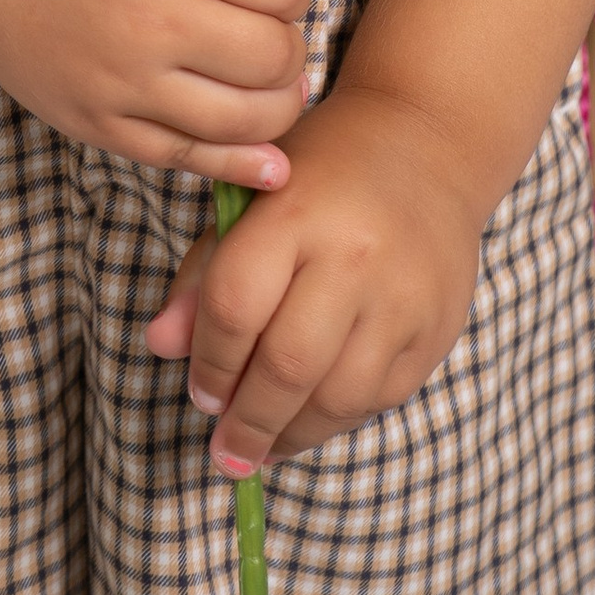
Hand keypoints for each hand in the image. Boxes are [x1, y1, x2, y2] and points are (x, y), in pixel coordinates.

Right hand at [0, 0, 311, 188]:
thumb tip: (278, 3)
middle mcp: (155, 22)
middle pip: (275, 58)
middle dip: (287, 46)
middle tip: (267, 33)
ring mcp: (126, 84)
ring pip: (246, 121)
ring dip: (273, 105)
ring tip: (264, 85)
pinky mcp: (100, 125)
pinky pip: (188, 159)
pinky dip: (237, 162)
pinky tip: (265, 161)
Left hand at [144, 81, 485, 472]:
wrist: (427, 143)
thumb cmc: (323, 170)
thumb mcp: (253, 196)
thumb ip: (204, 271)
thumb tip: (160, 346)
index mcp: (296, 211)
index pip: (235, 306)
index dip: (208, 363)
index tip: (199, 394)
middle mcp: (354, 256)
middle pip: (287, 365)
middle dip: (246, 421)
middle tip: (223, 452)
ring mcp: (401, 297)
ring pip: (336, 397)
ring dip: (290, 436)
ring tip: (260, 449)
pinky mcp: (434, 330)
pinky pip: (377, 399)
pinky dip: (335, 421)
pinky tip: (307, 423)